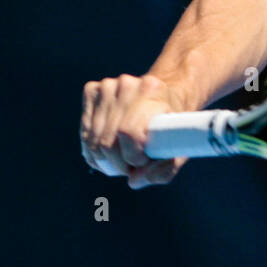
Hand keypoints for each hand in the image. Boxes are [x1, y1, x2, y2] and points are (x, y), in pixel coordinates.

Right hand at [80, 73, 188, 188]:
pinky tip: (108, 152)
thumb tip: (133, 181)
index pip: (129, 133)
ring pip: (93, 139)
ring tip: (121, 161)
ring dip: (105, 160)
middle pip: (108, 141)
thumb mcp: (180, 149)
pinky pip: (85, 132)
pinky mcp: (92, 90)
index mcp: (153, 91)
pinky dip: (93, 150)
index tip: (142, 162)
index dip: (132, 157)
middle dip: (118, 164)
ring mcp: (107, 86)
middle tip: (131, 167)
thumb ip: (163, 171)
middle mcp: (128, 84)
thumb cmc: (173, 126)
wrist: (166, 94)